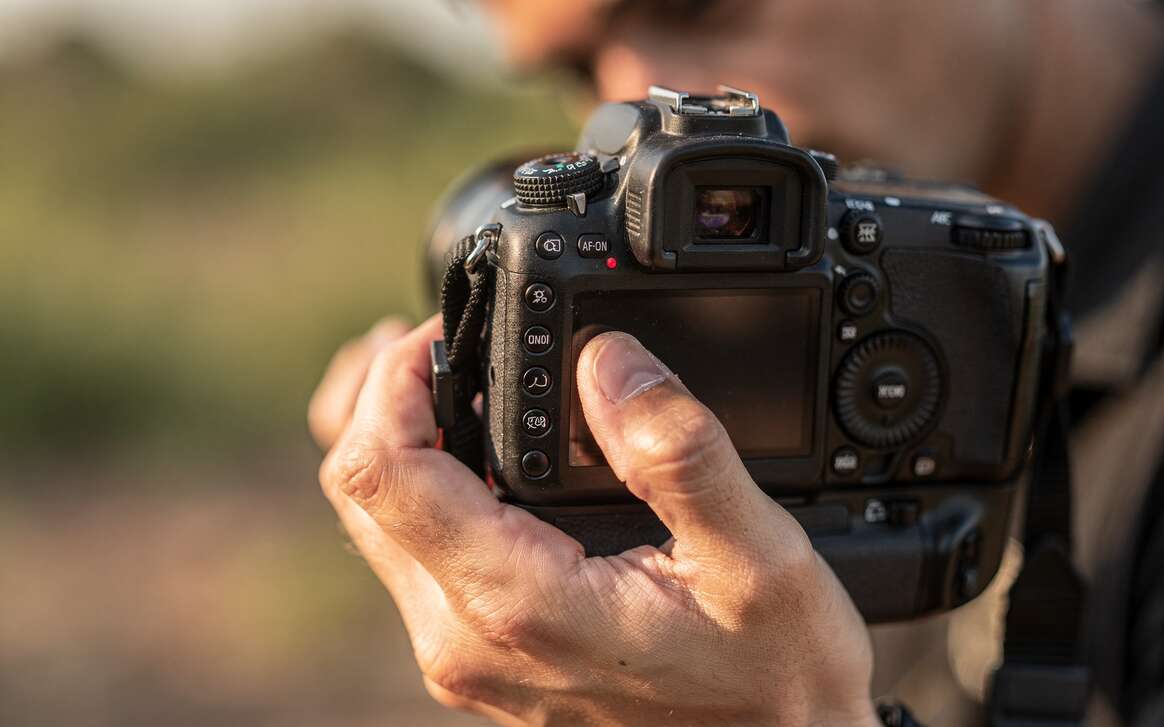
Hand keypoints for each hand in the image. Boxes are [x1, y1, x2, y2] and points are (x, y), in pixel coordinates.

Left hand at [309, 318, 878, 725]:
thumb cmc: (772, 679)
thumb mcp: (758, 558)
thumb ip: (679, 452)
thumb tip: (607, 359)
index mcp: (518, 604)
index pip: (382, 472)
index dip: (396, 380)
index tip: (450, 334)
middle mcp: (466, 639)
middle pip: (357, 492)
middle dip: (382, 399)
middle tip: (445, 342)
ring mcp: (466, 654)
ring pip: (376, 525)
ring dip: (399, 441)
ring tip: (454, 381)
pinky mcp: (481, 656)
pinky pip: (414, 555)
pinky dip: (427, 488)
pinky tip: (482, 452)